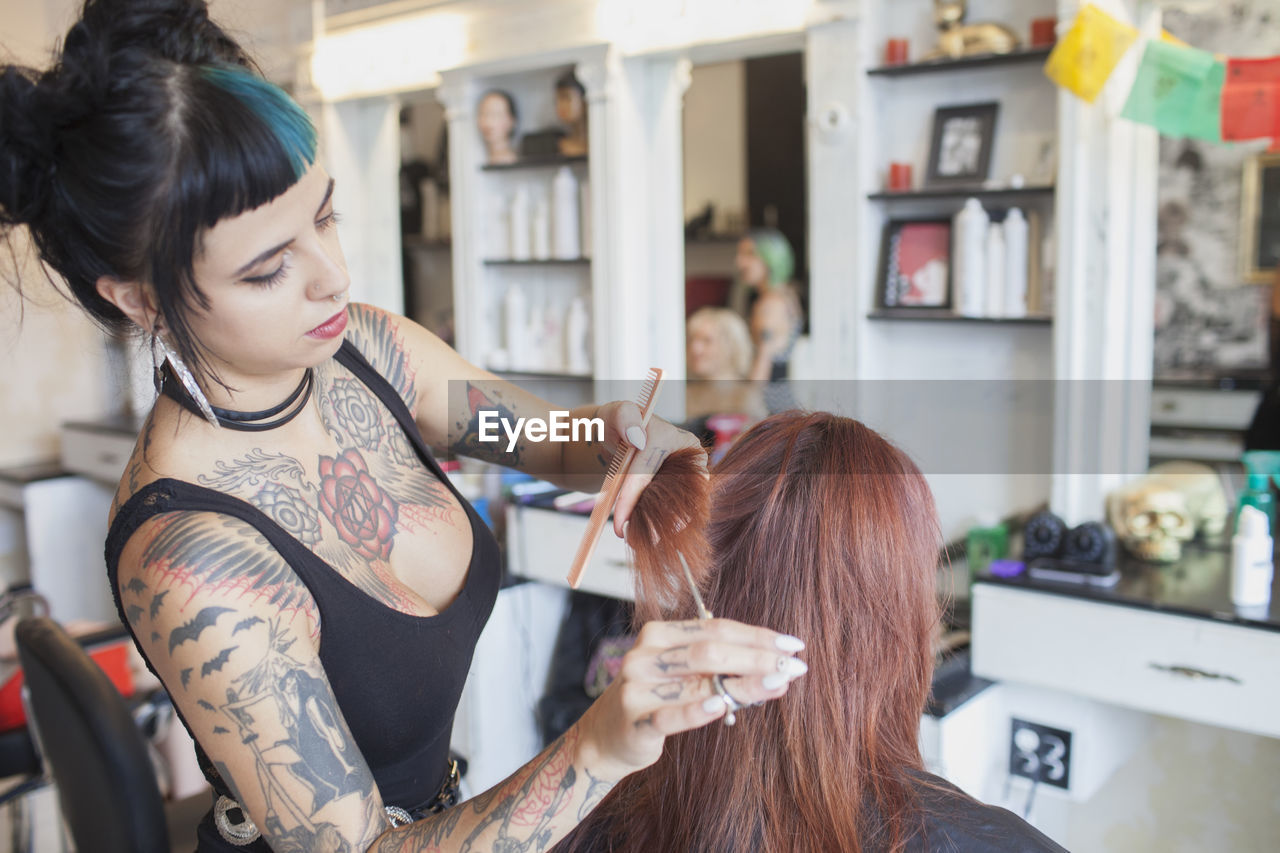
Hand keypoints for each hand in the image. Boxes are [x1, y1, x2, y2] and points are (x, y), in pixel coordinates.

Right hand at [572, 618, 807, 776]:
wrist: (607, 735)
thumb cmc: (657, 697)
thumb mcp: (682, 673)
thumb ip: (719, 664)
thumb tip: (775, 664)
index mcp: (659, 634)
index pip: (716, 628)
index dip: (757, 636)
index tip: (793, 645)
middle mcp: (645, 655)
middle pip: (711, 651)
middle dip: (758, 657)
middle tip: (794, 667)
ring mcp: (637, 687)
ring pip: (699, 681)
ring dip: (744, 684)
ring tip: (777, 684)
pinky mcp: (635, 720)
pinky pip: (671, 715)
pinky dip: (698, 710)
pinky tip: (723, 706)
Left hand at [595, 400, 704, 537]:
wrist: (622, 441)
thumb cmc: (618, 427)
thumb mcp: (614, 414)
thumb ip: (623, 417)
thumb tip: (637, 437)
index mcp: (675, 438)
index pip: (652, 469)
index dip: (633, 496)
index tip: (618, 521)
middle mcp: (691, 459)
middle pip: (673, 493)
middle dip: (651, 518)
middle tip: (628, 537)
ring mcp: (692, 478)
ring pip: (682, 508)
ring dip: (660, 528)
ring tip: (636, 540)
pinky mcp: (690, 493)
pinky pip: (681, 514)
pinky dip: (664, 528)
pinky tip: (648, 538)